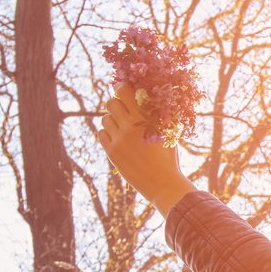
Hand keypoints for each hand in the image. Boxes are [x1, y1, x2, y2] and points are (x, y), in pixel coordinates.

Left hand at [97, 88, 195, 215]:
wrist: (163, 184)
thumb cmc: (168, 157)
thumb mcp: (167, 132)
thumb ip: (155, 115)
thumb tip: (145, 97)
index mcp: (145, 118)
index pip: (124, 91)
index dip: (123, 87)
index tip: (125, 90)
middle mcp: (129, 126)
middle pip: (111, 102)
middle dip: (117, 104)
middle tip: (124, 111)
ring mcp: (118, 140)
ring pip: (104, 118)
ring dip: (112, 119)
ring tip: (123, 127)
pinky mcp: (111, 152)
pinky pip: (101, 133)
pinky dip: (108, 133)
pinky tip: (119, 138)